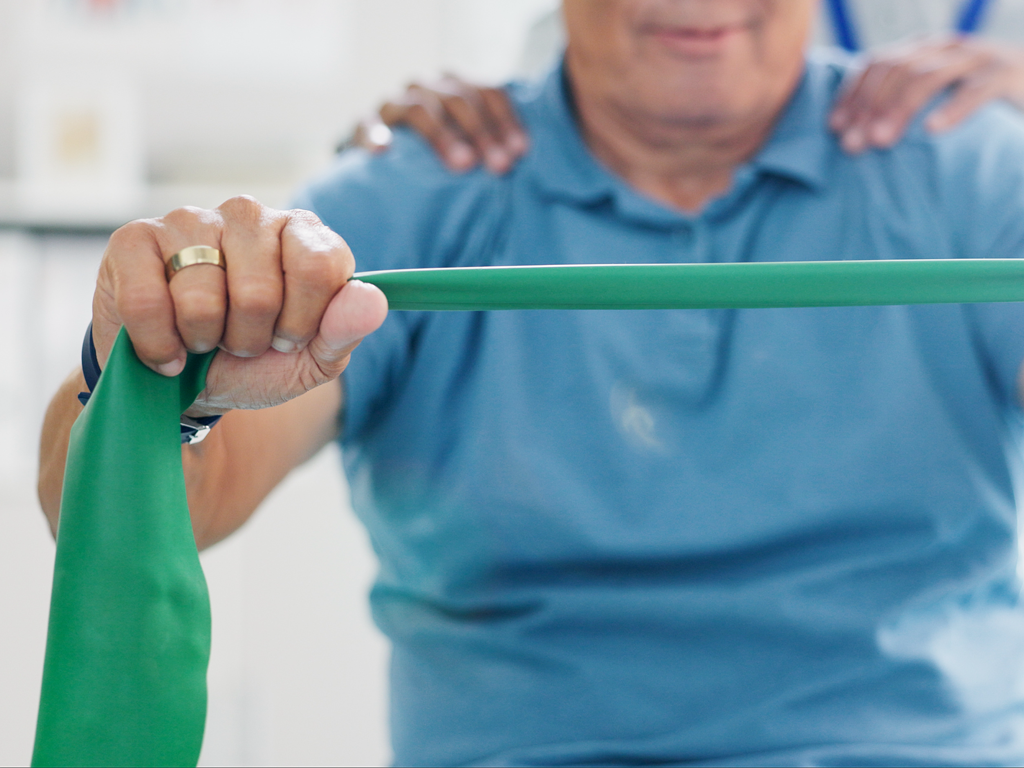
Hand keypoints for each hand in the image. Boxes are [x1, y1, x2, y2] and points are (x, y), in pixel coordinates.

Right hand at [91, 197, 387, 416]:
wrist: (183, 385)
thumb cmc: (254, 365)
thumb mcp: (309, 362)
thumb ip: (344, 331)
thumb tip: (373, 301)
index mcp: (304, 237)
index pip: (320, 266)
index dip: (303, 320)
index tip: (287, 339)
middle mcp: (251, 216)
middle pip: (260, 289)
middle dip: (249, 337)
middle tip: (239, 342)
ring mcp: (190, 219)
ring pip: (202, 295)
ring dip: (202, 339)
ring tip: (202, 338)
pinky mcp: (134, 239)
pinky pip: (147, 300)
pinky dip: (158, 343)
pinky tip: (166, 347)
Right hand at [350, 75, 528, 173]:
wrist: (381, 157)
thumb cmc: (434, 157)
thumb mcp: (466, 145)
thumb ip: (489, 147)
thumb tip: (521, 162)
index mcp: (455, 87)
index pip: (487, 92)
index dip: (506, 120)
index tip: (520, 152)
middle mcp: (426, 88)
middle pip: (458, 99)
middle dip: (482, 133)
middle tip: (499, 167)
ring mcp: (394, 104)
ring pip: (419, 108)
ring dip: (443, 136)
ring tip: (462, 164)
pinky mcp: (366, 123)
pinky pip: (368, 124)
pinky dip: (375, 135)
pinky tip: (383, 151)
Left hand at [830, 37, 1023, 152]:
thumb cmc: (973, 98)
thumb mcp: (932, 94)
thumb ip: (897, 102)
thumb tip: (848, 135)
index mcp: (923, 49)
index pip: (876, 63)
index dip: (852, 94)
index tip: (835, 128)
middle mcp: (946, 47)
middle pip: (896, 70)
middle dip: (869, 107)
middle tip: (853, 145)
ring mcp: (977, 57)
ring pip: (927, 77)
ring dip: (899, 110)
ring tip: (882, 141)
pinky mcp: (1005, 74)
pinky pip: (975, 90)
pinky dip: (953, 109)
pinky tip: (933, 130)